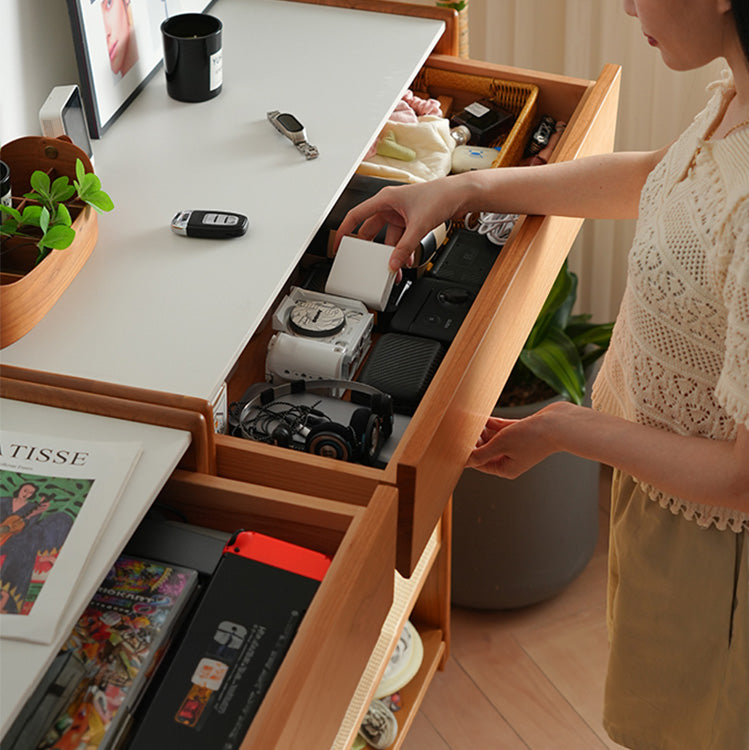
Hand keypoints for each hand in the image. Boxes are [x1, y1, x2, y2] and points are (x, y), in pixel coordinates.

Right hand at [333, 178, 463, 271]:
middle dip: (372, 248)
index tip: (339, 244)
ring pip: (389, 237)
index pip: (357, 215)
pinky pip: (402, 239)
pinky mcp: (411, 220)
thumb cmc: (440, 195)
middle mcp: (391, 205)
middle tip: (368, 262)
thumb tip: (393, 262)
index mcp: (385, 199)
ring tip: (393, 267)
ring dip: (391, 252)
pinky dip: (403, 249)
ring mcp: (401, 214)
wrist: (461, 194)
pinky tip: (406, 260)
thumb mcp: (419, 225)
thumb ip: (405, 247)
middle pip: (372, 230)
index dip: (345, 230)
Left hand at [466, 412, 556, 478]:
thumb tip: (464, 461)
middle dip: (475, 440)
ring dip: (482, 430)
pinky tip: (483, 417)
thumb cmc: (532, 437)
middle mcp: (511, 460)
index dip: (468, 452)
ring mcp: (516, 446)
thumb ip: (482, 453)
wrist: (558, 424)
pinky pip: (502, 429)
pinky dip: (492, 424)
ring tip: (470, 421)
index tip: (456, 441)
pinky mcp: (521, 433)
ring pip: (493, 438)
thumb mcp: (501, 445)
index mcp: (506, 469)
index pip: (480, 463)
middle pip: (486, 450)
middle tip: (462, 428)